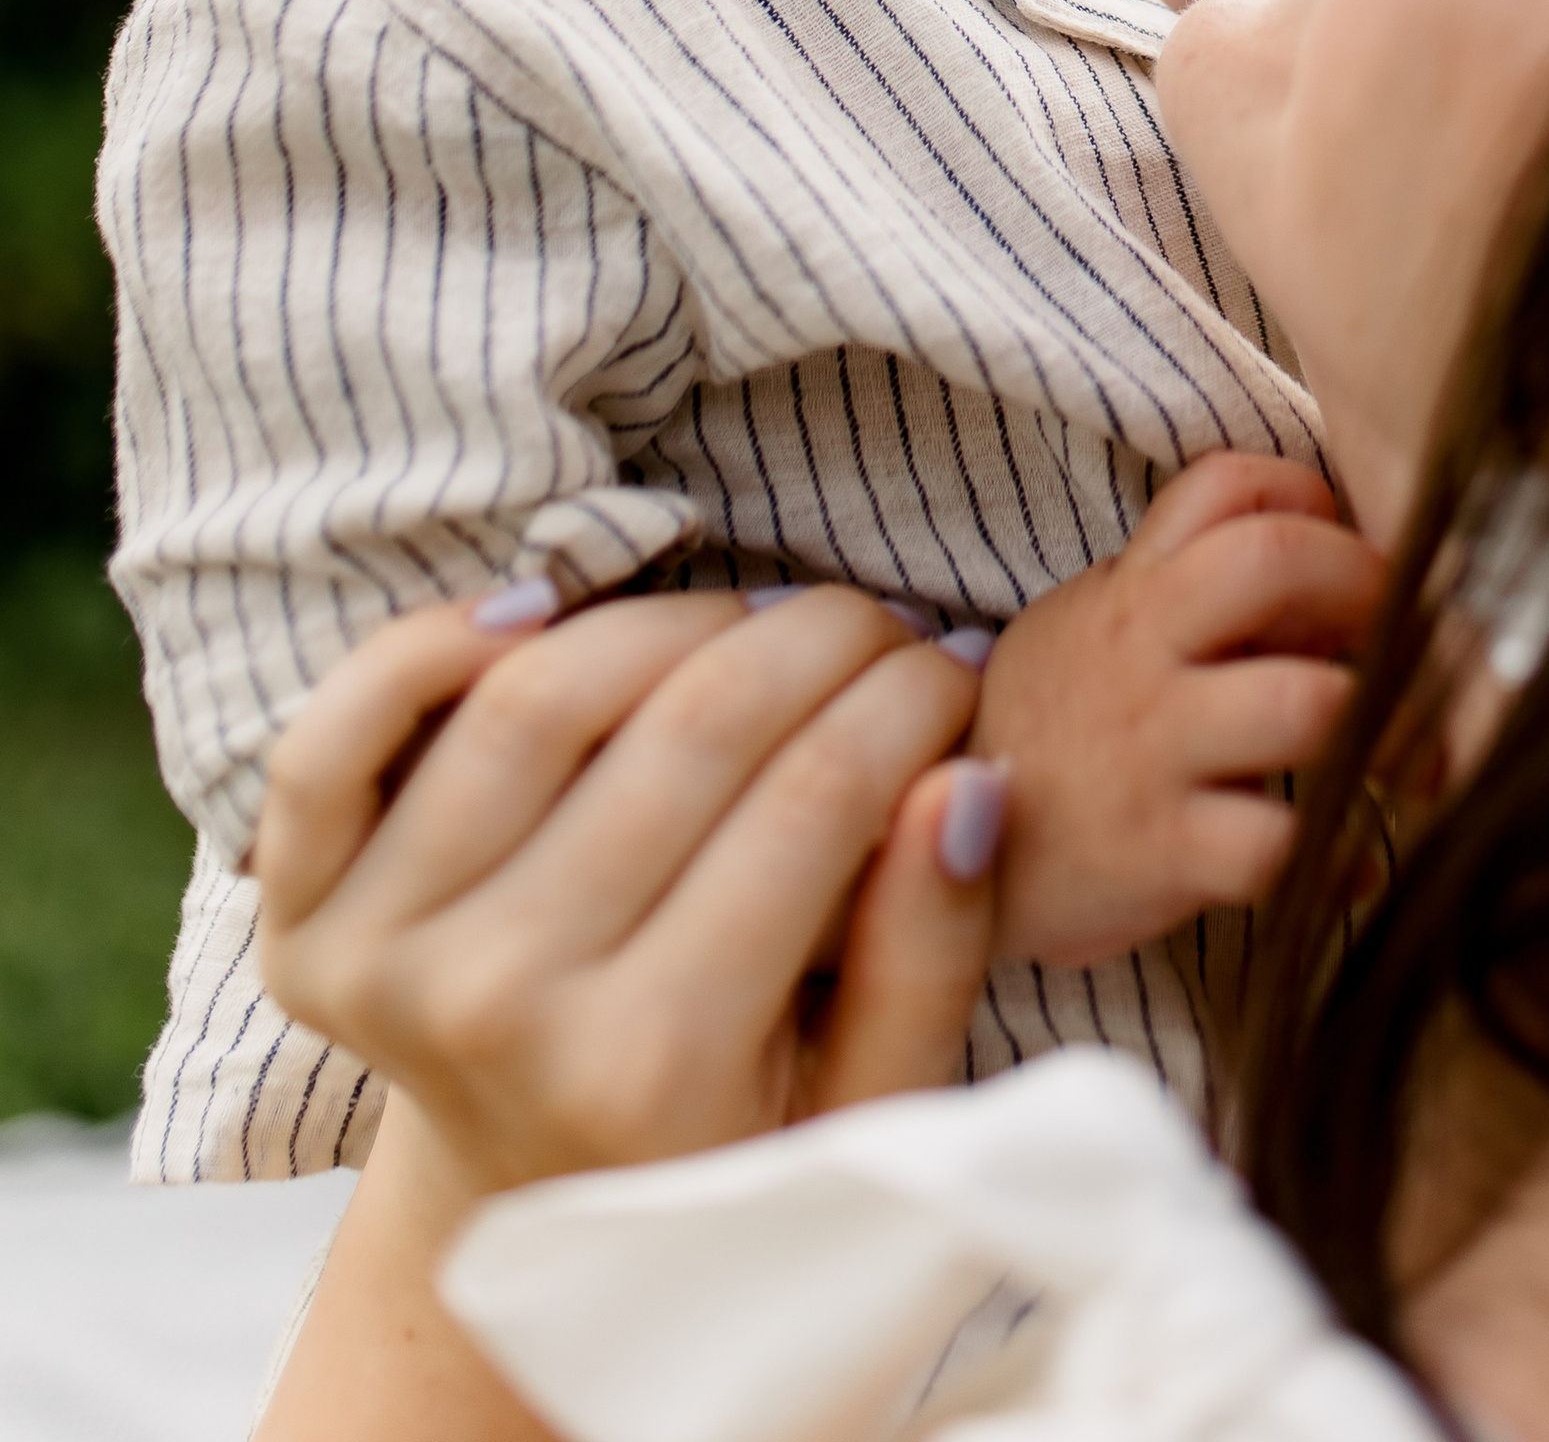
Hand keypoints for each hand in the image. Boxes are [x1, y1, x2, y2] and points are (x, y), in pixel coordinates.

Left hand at [253, 586, 996, 1198]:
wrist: (531, 1214)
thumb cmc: (729, 1148)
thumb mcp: (867, 1103)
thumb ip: (929, 952)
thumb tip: (967, 779)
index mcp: (652, 1070)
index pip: (817, 797)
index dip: (912, 699)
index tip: (960, 669)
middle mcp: (503, 1010)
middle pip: (690, 726)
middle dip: (825, 637)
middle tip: (886, 623)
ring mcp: (387, 961)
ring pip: (535, 696)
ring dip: (674, 617)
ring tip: (755, 621)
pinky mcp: (302, 921)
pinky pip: (337, 740)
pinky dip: (425, 646)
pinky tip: (537, 614)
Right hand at [974, 454, 1387, 969]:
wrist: (926, 846)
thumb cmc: (1054, 725)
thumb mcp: (1102, 625)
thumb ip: (1204, 591)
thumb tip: (1344, 580)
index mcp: (1134, 586)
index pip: (1230, 484)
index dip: (1314, 496)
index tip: (1355, 548)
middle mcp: (1143, 650)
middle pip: (1276, 561)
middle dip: (1371, 588)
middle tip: (1416, 641)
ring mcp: (1151, 749)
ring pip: (1303, 706)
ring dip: (1385, 729)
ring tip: (1412, 762)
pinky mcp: (1159, 852)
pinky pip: (1278, 850)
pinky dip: (1339, 859)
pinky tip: (1350, 864)